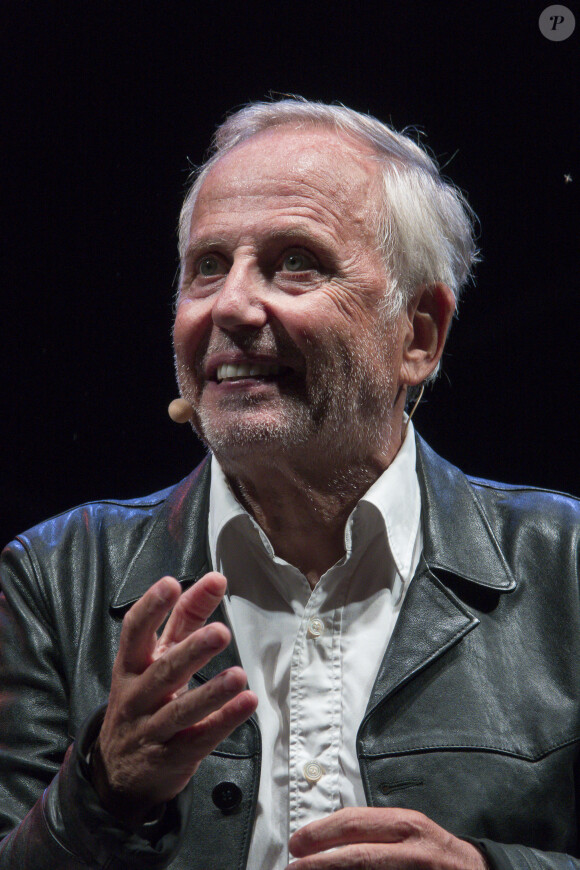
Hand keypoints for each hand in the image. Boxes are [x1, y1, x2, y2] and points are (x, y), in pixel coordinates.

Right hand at [91, 572, 257, 826]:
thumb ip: (184, 620)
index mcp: (130, 665)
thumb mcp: (155, 660)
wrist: (119, 775)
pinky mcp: (172, 758)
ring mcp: (151, 729)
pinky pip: (199, 738)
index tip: (171, 583)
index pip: (135, 632)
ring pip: (181, 710)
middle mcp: (136, 696)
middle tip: (221, 632)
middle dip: (192, 651)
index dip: (151, 607)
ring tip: (239, 675)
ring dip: (211, 692)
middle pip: (164, 671)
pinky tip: (247, 703)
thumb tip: (215, 579)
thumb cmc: (145, 700)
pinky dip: (224, 721)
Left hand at [287, 807, 488, 868]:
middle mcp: (413, 850)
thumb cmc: (435, 854)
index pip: (355, 823)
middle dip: (319, 864)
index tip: (296, 843)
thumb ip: (375, 833)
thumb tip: (327, 840)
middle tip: (293, 868)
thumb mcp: (410, 832)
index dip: (321, 833)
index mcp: (407, 825)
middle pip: (357, 856)